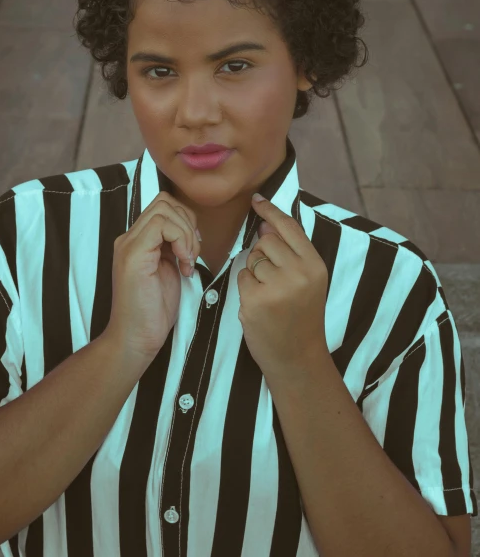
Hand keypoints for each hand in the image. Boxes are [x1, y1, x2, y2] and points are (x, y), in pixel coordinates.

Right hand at [106, 191, 201, 360]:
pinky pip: (161, 225)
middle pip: (164, 201)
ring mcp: (129, 244)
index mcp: (138, 241)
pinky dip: (181, 239)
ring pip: (164, 209)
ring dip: (186, 232)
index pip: (163, 206)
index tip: (193, 249)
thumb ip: (173, 248)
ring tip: (187, 261)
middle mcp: (129, 238)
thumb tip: (190, 231)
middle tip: (192, 254)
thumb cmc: (153, 310)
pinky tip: (183, 264)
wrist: (135, 338)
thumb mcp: (169, 270)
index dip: (185, 220)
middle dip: (188, 223)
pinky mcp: (133, 254)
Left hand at [237, 194, 328, 380]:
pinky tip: (259, 305)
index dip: (271, 210)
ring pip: (251, 259)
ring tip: (269, 295)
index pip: (289, 227)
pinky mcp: (255, 301)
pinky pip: (241, 278)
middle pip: (265, 241)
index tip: (256, 199)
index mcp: (315, 265)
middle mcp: (299, 274)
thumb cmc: (301, 316)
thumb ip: (291, 252)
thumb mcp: (308, 281)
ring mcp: (277, 288)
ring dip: (254, 273)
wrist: (298, 357)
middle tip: (272, 278)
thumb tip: (267, 222)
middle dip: (262, 254)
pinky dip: (246, 289)